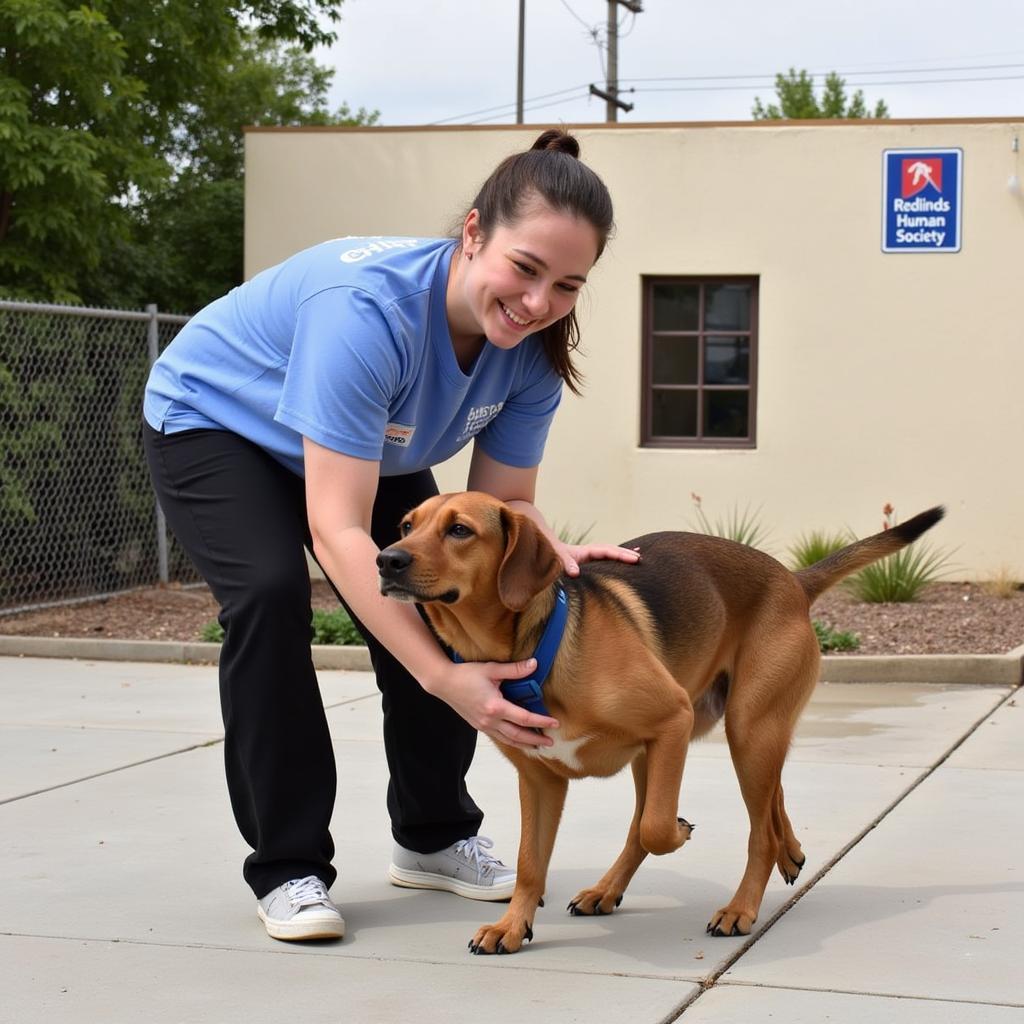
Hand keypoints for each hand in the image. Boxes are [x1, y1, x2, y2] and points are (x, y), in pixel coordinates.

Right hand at [426, 658, 558, 748]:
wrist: (444, 683)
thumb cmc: (466, 674)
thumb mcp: (491, 669)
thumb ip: (514, 669)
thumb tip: (535, 664)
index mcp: (495, 707)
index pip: (524, 718)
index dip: (541, 721)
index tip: (555, 723)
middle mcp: (490, 720)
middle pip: (518, 735)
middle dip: (536, 740)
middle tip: (550, 743)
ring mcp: (484, 725)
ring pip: (508, 740)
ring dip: (524, 744)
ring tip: (538, 747)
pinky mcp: (479, 726)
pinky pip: (499, 737)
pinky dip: (511, 741)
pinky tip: (518, 740)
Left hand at [555, 541, 641, 576]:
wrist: (543, 549)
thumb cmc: (550, 556)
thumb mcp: (557, 560)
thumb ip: (566, 564)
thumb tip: (575, 573)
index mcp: (585, 552)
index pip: (607, 551)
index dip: (620, 555)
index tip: (634, 559)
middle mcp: (589, 552)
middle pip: (611, 550)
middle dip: (626, 554)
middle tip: (640, 559)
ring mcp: (589, 557)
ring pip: (610, 554)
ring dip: (623, 555)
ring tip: (638, 558)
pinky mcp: (587, 564)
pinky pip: (604, 561)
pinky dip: (614, 561)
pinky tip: (622, 565)